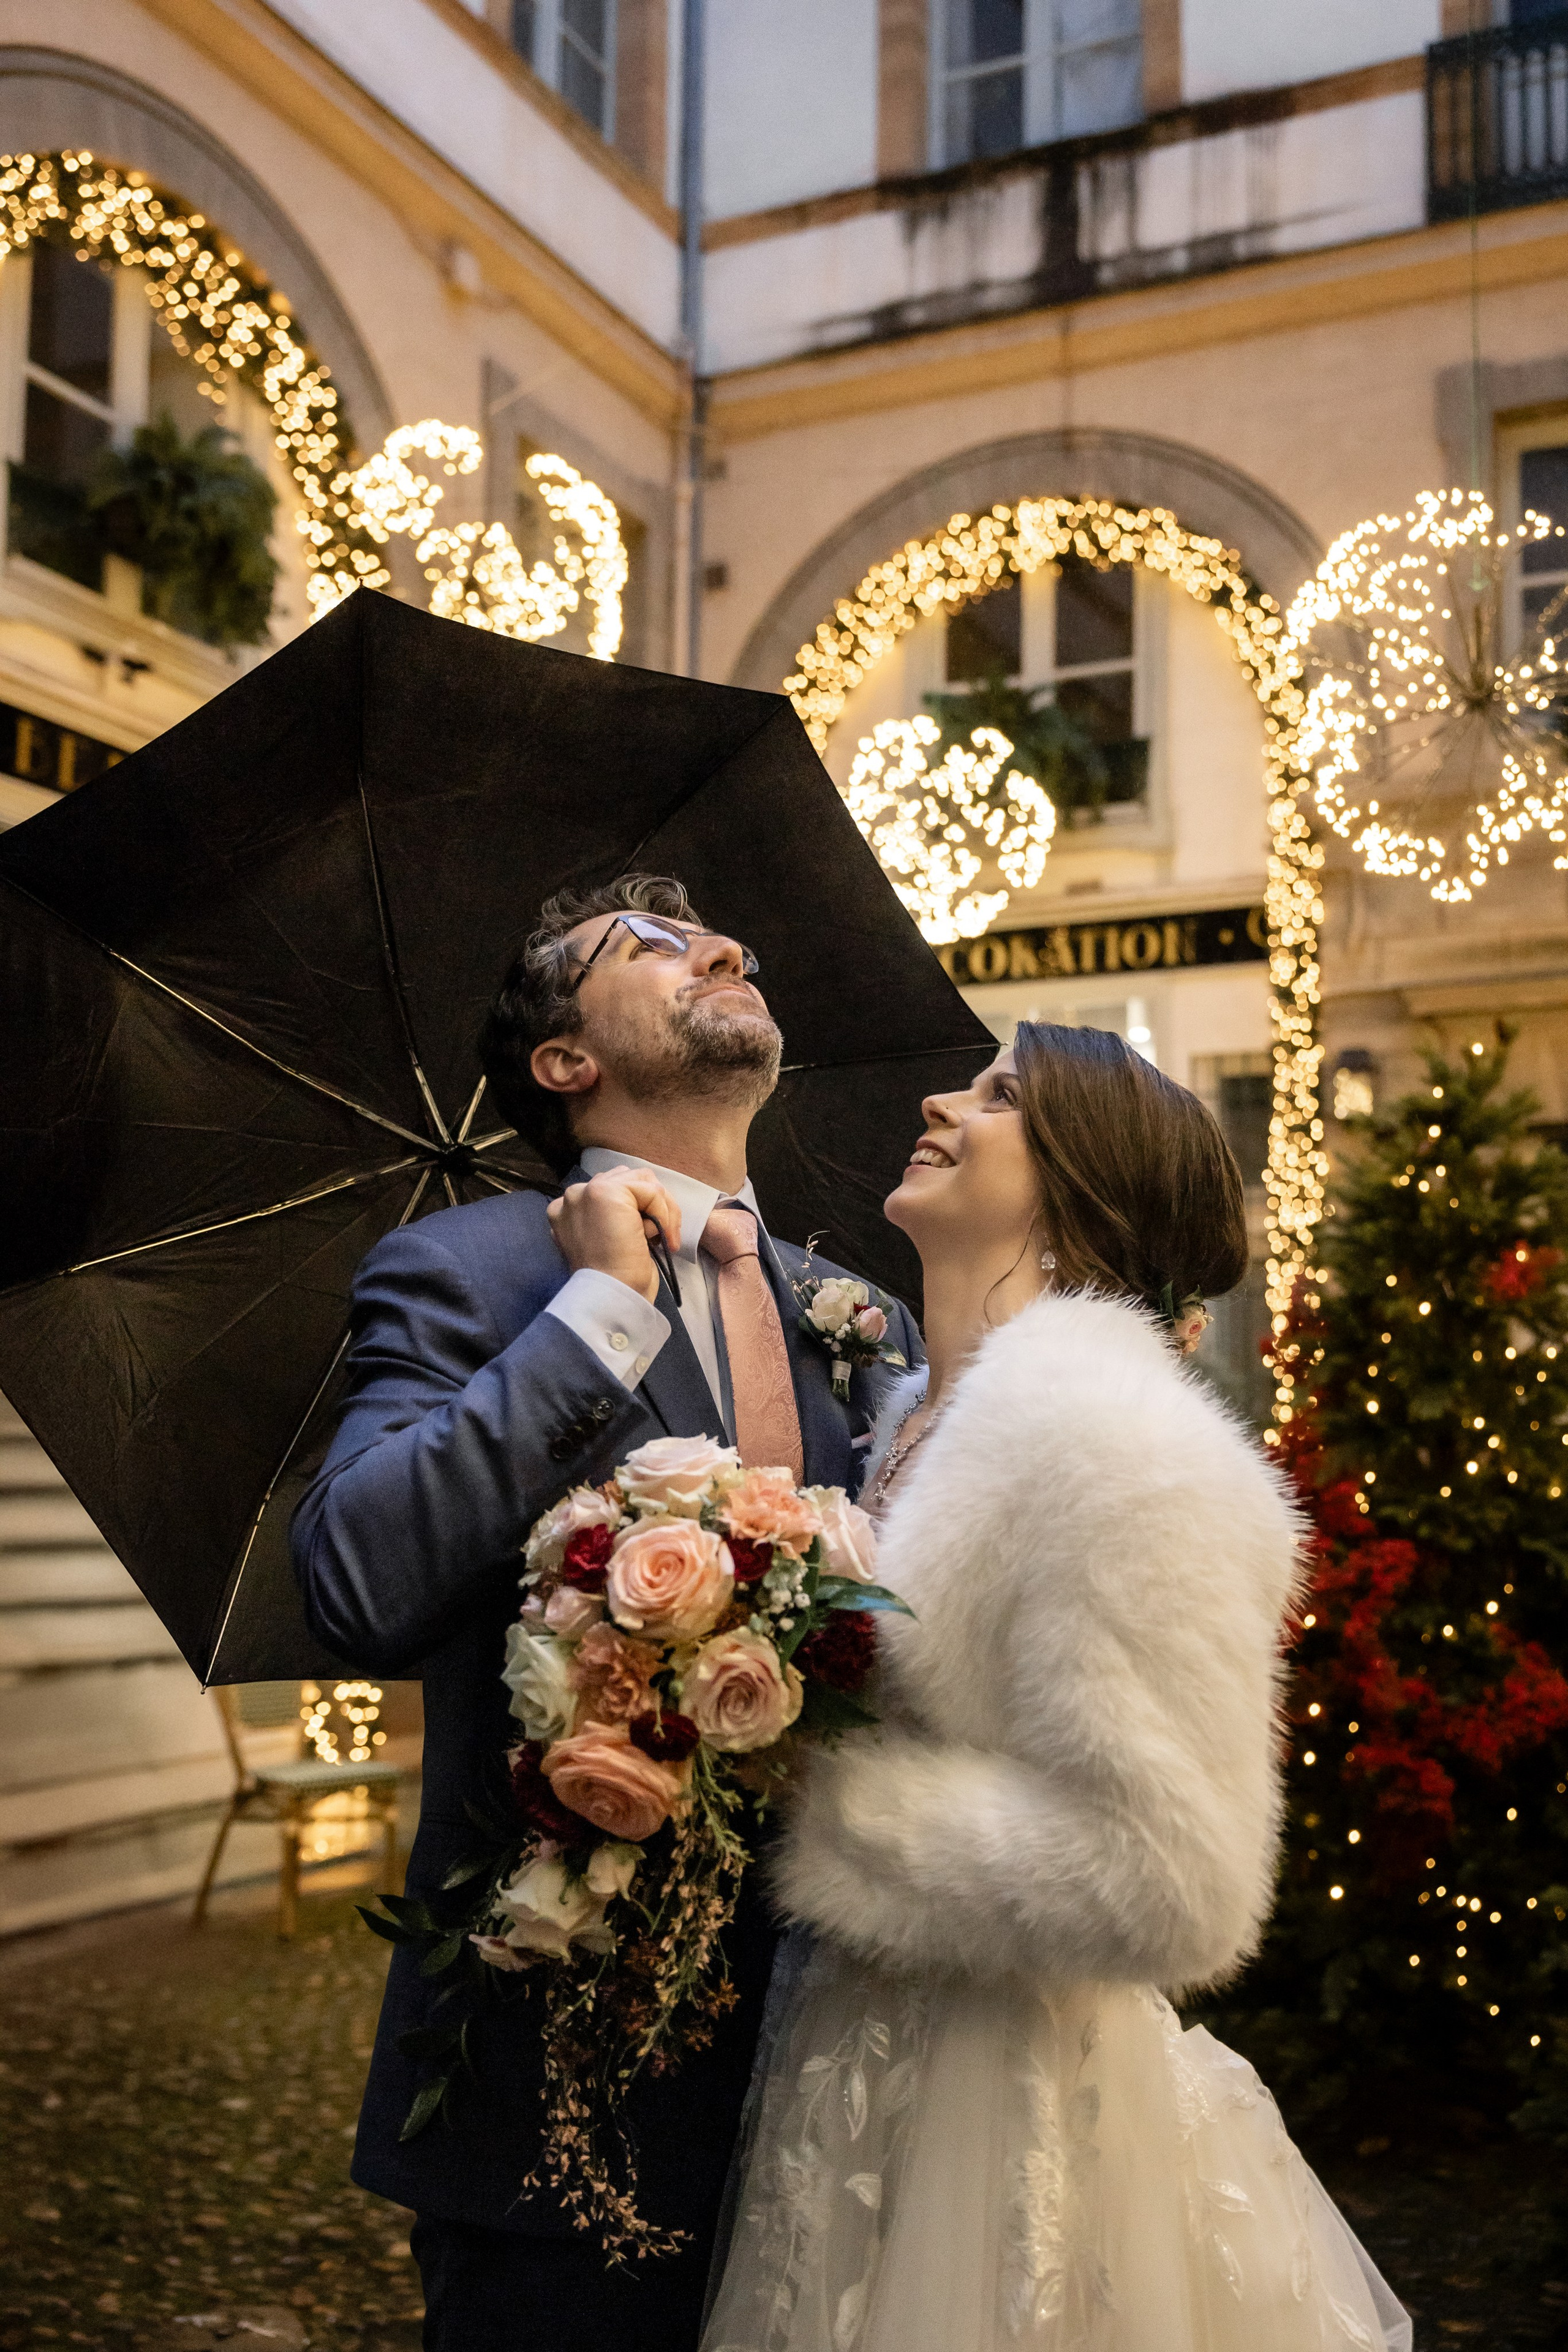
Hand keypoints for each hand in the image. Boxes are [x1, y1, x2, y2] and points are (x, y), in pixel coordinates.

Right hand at [546, 1169, 681, 1302]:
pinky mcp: (607, 1192)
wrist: (610, 1294)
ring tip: (659, 1238)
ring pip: (643, 1182)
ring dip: (661, 1209)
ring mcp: (587, 1191)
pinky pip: (652, 1191)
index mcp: (568, 1210)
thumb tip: (642, 1209)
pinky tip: (659, 1239)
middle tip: (661, 1238)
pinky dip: (665, 1213)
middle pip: (629, 1180)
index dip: (637, 1210)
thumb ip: (612, 1218)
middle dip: (653, 1205)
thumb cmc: (614, 1278)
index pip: (612, 1189)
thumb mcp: (609, 1242)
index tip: (645, 1240)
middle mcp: (573, 1196)